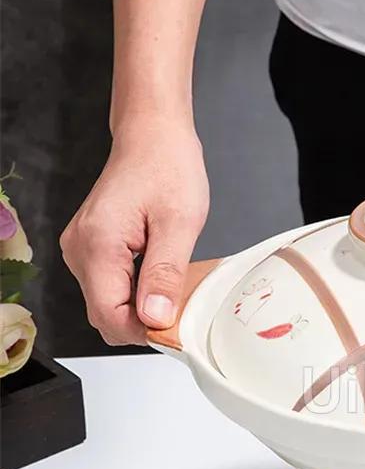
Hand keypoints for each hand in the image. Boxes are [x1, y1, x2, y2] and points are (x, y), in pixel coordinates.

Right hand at [61, 117, 208, 344]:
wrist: (153, 136)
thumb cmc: (168, 167)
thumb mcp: (179, 224)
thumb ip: (165, 275)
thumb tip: (156, 319)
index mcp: (98, 244)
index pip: (109, 315)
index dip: (144, 332)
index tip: (177, 329)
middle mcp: (80, 250)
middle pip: (105, 315)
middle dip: (143, 324)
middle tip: (181, 309)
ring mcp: (81, 250)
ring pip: (107, 306)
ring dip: (140, 310)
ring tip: (173, 289)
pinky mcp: (91, 250)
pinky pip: (110, 289)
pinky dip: (135, 296)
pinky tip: (159, 282)